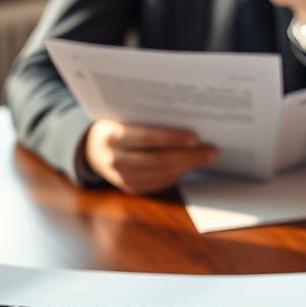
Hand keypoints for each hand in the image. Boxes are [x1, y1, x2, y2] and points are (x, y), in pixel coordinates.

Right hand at [83, 120, 218, 194]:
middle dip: (189, 157)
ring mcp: (122, 179)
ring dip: (189, 167)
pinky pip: (160, 183)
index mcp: (111, 137)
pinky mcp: (131, 189)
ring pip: (162, 175)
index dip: (172, 139)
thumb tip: (188, 119)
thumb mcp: (123, 117)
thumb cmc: (115, 125)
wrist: (93, 149)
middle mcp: (115, 160)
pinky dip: (178, 174)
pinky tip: (191, 166)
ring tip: (208, 157)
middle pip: (158, 161)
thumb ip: (147, 120)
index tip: (195, 136)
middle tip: (212, 151)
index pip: (146, 138)